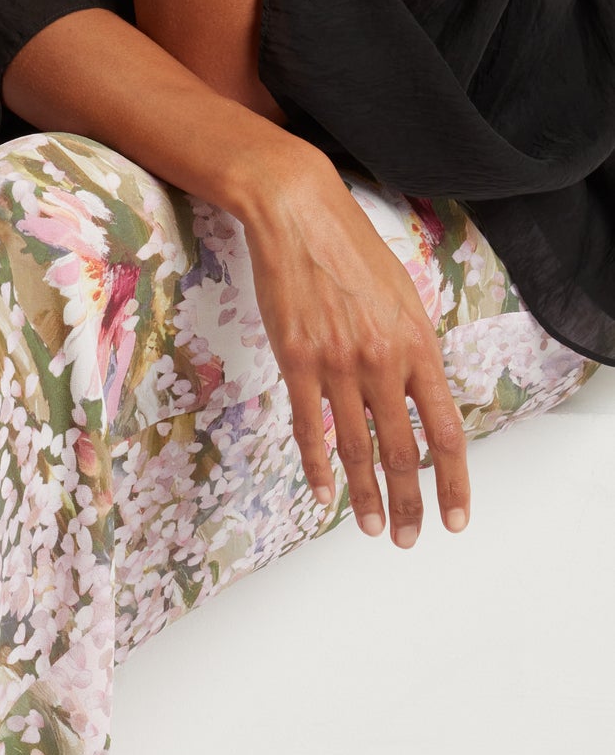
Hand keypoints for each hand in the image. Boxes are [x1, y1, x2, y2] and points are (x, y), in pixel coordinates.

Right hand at [236, 151, 469, 545]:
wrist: (298, 216)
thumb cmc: (352, 250)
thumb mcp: (404, 298)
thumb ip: (414, 350)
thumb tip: (421, 394)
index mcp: (419, 346)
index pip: (447, 431)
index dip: (455, 481)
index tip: (458, 516)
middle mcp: (384, 361)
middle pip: (404, 450)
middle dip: (411, 503)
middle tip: (412, 538)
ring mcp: (338, 364)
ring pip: (358, 447)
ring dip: (367, 496)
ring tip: (374, 529)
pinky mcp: (296, 361)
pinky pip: (310, 426)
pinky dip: (318, 464)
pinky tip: (325, 492)